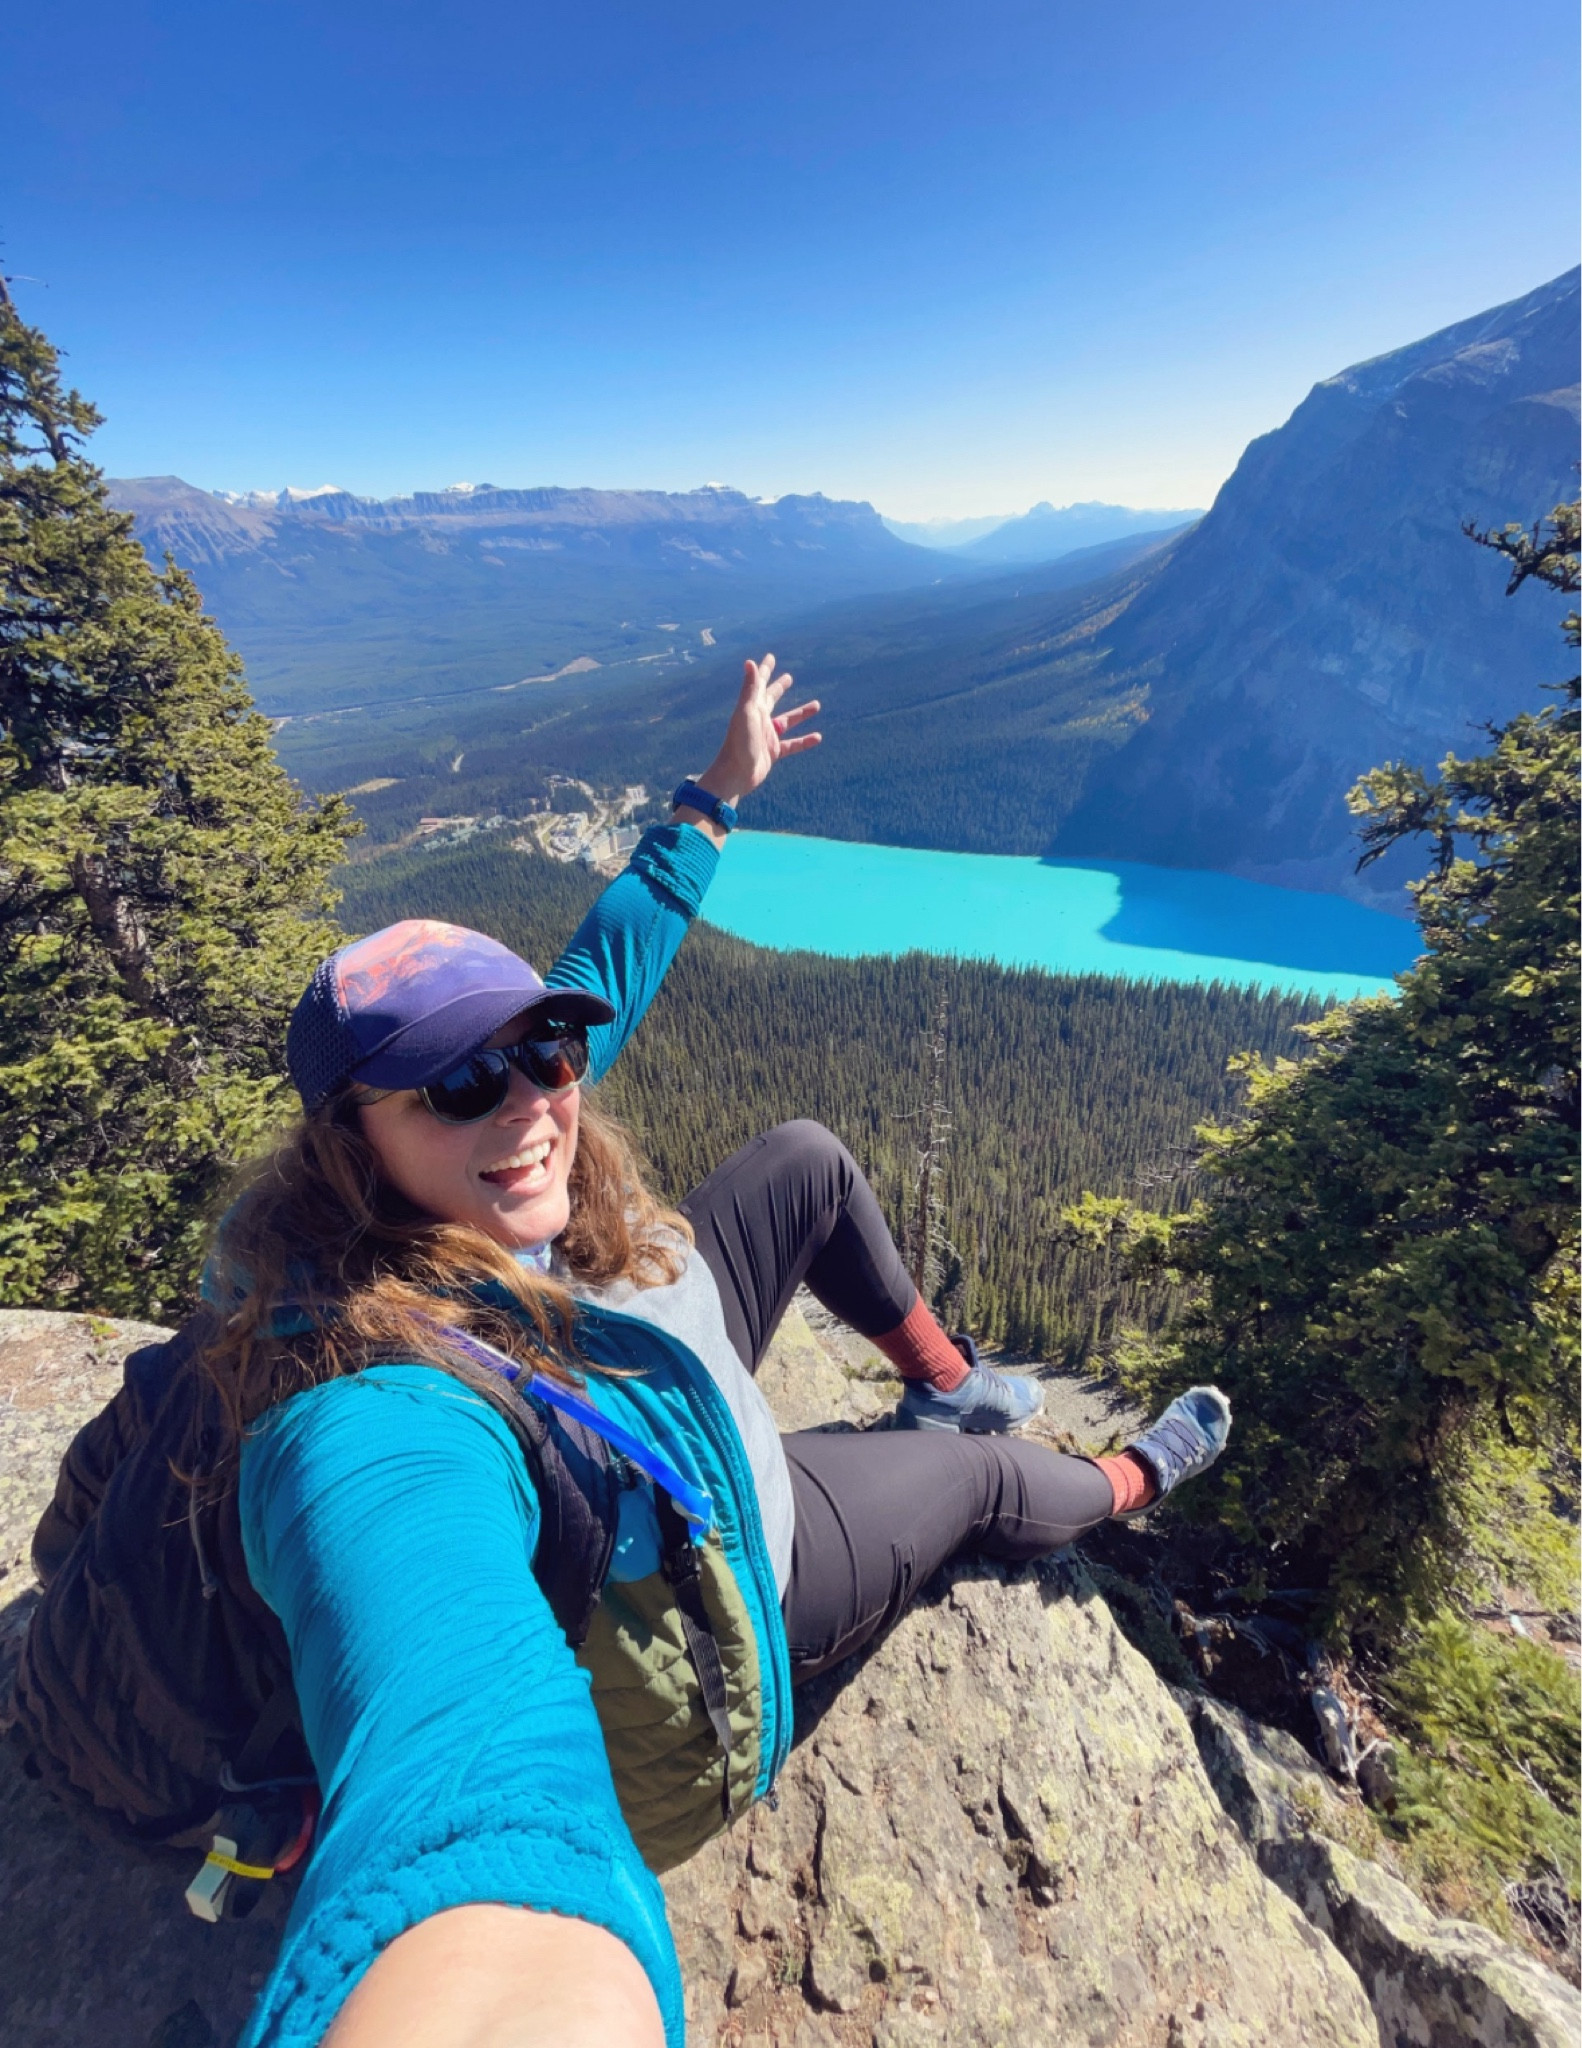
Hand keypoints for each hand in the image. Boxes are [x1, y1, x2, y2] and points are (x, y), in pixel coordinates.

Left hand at [695, 654, 820, 808]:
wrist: (735, 774)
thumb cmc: (739, 743)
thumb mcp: (746, 713)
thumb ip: (750, 688)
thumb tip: (749, 662)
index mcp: (752, 708)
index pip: (760, 684)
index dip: (766, 670)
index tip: (771, 657)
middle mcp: (759, 720)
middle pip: (771, 699)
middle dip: (779, 687)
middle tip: (788, 677)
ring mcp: (766, 736)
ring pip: (787, 721)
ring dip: (801, 713)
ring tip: (817, 705)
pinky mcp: (773, 752)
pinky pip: (793, 744)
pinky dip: (805, 741)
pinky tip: (818, 737)